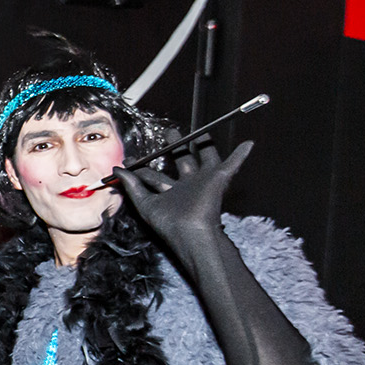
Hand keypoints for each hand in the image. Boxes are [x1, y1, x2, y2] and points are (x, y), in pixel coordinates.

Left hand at [110, 140, 251, 265]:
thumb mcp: (144, 203)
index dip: (142, 165)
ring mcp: (204, 181)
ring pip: (205, 157)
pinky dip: (241, 154)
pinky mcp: (219, 179)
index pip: (154, 175)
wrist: (192, 231)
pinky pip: (233, 163)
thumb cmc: (169, 222)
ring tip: (202, 132)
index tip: (133, 156)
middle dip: (175, 146)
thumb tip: (116, 169)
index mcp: (169, 192)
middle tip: (170, 132)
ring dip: (204, 144)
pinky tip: (248, 144)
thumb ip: (131, 185)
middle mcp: (187, 185)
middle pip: (182, 161)